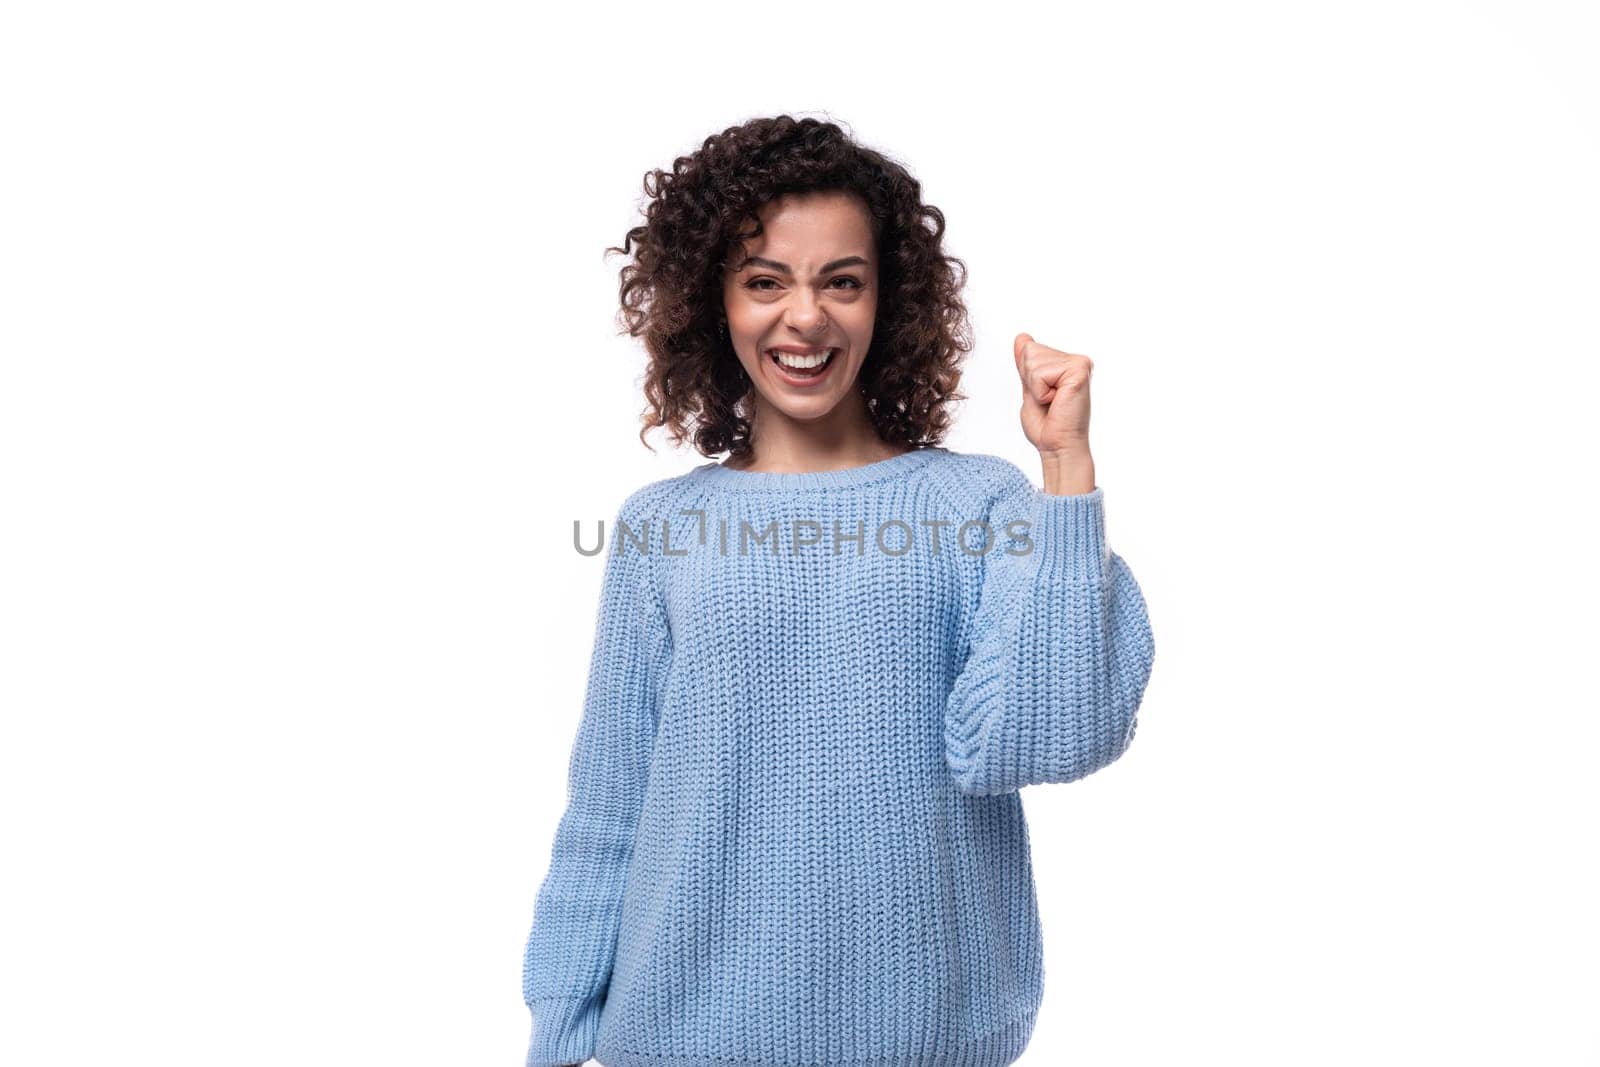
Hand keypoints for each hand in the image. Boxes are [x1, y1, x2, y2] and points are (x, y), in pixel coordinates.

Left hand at [1013, 332, 1091, 454]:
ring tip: (1052, 402)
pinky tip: (1057, 401)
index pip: (1028, 348)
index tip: (1043, 396)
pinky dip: (1041, 392)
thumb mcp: (1029, 388)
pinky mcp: (1079, 371)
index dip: (1026, 376)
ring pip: (1033, 360)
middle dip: (1030, 380)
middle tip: (1047, 401)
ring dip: (1035, 388)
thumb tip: (1022, 337)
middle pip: (1029, 351)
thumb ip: (1026, 364)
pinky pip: (1040, 373)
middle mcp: (1076, 360)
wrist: (1056, 446)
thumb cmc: (1046, 425)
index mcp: (1066, 363)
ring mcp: (1080, 364)